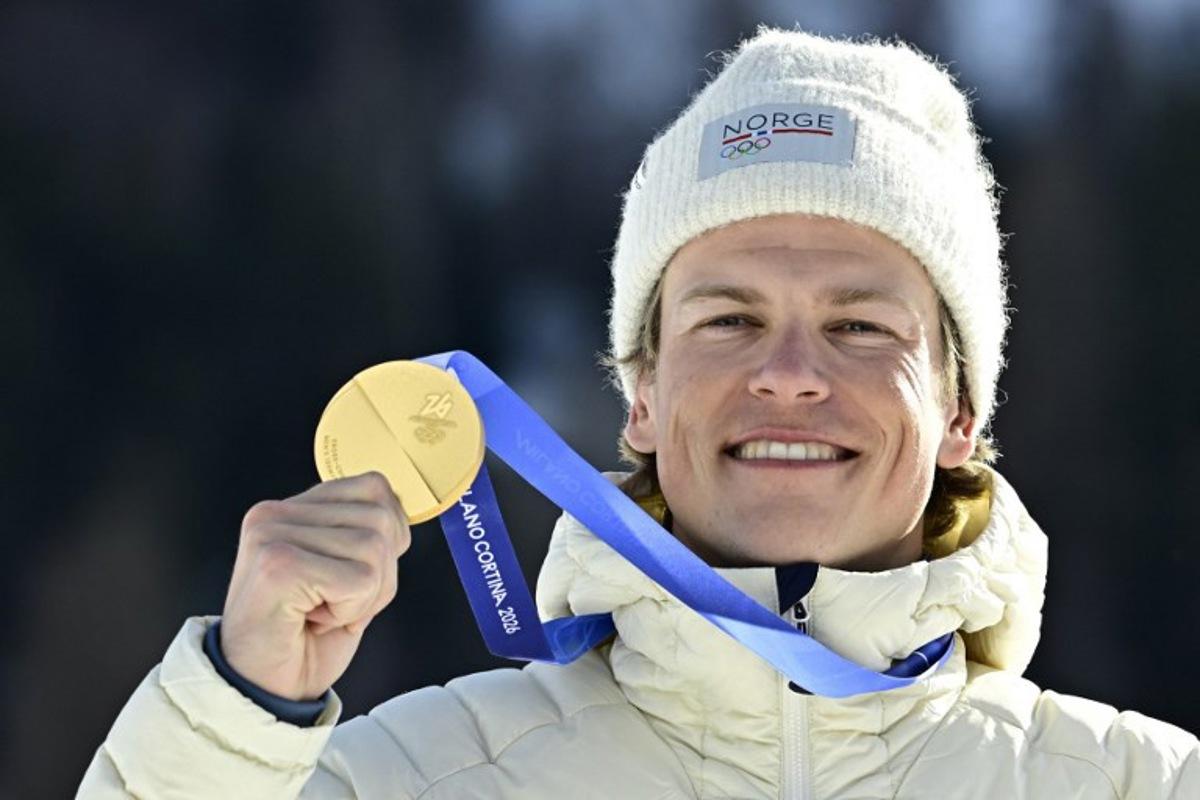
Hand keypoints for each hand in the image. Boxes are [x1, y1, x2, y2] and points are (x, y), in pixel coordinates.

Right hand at [218, 471, 410, 700]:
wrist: (261, 692)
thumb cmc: (302, 639)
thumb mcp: (342, 572)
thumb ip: (365, 534)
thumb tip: (400, 514)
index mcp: (289, 510)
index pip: (375, 488)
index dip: (386, 540)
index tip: (351, 577)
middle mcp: (275, 514)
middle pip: (382, 520)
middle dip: (378, 575)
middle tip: (335, 604)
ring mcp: (273, 537)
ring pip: (375, 549)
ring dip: (363, 596)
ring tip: (322, 612)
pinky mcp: (278, 566)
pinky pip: (361, 580)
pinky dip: (351, 611)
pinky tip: (315, 621)